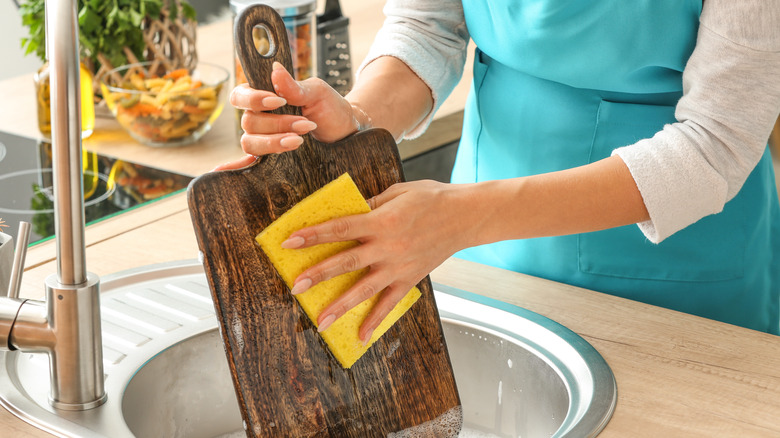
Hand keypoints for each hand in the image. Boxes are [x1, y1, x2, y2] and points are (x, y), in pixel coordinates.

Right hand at [214, 62, 363, 170]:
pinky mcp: (271, 156)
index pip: (240, 96)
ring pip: (250, 142)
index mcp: (264, 96)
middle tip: (304, 124)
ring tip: (300, 140)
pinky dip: (241, 164)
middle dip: (277, 123)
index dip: (253, 99)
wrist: (345, 131)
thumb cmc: (330, 108)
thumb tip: (275, 69)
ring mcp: (264, 138)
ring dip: (274, 142)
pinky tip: (232, 168)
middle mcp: (259, 117)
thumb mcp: (317, 92)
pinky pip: (249, 161)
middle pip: (248, 122)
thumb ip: (295, 85)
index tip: (278, 101)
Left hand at [281, 180, 474, 343]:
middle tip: (295, 286)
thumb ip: (371, 205)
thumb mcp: (397, 192)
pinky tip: (361, 336)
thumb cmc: (431, 197)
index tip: (289, 242)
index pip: (340, 228)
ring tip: (321, 321)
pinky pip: (390, 303)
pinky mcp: (410, 278)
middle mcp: (387, 246)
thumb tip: (348, 215)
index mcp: (381, 220)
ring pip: (364, 289)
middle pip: (346, 262)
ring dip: (340, 305)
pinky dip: (375, 321)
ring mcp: (399, 266)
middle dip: (318, 274)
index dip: (313, 235)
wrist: (466, 216)